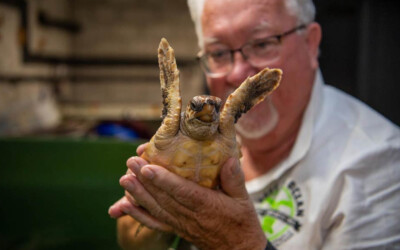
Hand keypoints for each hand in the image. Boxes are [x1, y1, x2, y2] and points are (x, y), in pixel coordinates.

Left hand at [112, 147, 266, 248]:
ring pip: (156, 209)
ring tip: (125, 179)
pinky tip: (124, 206)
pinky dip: (138, 215)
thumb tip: (229, 159)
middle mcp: (190, 216)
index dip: (163, 180)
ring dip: (138, 194)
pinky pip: (154, 223)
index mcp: (207, 206)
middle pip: (163, 198)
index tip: (148, 168)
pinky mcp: (176, 230)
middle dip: (145, 181)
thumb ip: (235, 179)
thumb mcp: (244, 200)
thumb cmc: (242, 223)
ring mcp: (181, 224)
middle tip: (131, 163)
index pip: (181, 192)